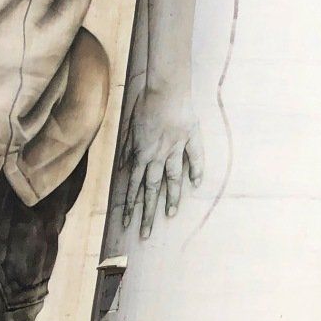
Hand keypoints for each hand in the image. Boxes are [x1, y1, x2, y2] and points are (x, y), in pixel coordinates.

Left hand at [118, 86, 202, 237]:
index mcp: (141, 153)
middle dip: (147, 212)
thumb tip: (124, 168)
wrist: (166, 87)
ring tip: (169, 215)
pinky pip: (195, 157)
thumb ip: (128, 149)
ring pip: (173, 178)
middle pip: (151, 189)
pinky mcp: (191, 138)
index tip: (126, 224)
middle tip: (145, 233)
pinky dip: (196, 170)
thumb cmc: (145, 104)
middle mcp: (157, 155)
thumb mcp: (130, 128)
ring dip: (170, 198)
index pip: (133, 186)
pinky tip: (196, 184)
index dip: (129, 206)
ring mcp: (175, 148)